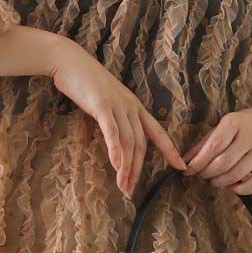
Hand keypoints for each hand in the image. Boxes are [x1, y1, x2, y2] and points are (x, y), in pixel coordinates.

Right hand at [49, 40, 187, 196]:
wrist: (70, 61)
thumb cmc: (85, 83)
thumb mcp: (107, 102)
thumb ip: (115, 119)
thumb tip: (116, 139)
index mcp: (135, 107)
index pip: (157, 132)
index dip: (170, 150)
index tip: (181, 167)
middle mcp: (131, 107)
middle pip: (141, 144)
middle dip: (137, 170)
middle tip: (131, 191)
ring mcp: (118, 106)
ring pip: (128, 142)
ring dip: (126, 167)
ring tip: (122, 186)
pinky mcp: (102, 106)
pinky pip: (113, 132)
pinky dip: (115, 150)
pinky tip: (116, 165)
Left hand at [182, 104, 251, 193]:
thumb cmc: (247, 125)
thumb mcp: (226, 126)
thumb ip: (205, 142)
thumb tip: (184, 160)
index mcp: (235, 123)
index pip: (214, 147)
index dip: (198, 162)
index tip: (188, 170)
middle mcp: (251, 136)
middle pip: (223, 164)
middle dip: (207, 174)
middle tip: (203, 175)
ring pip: (236, 176)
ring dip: (220, 183)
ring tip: (215, 180)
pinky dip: (238, 190)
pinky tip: (231, 186)